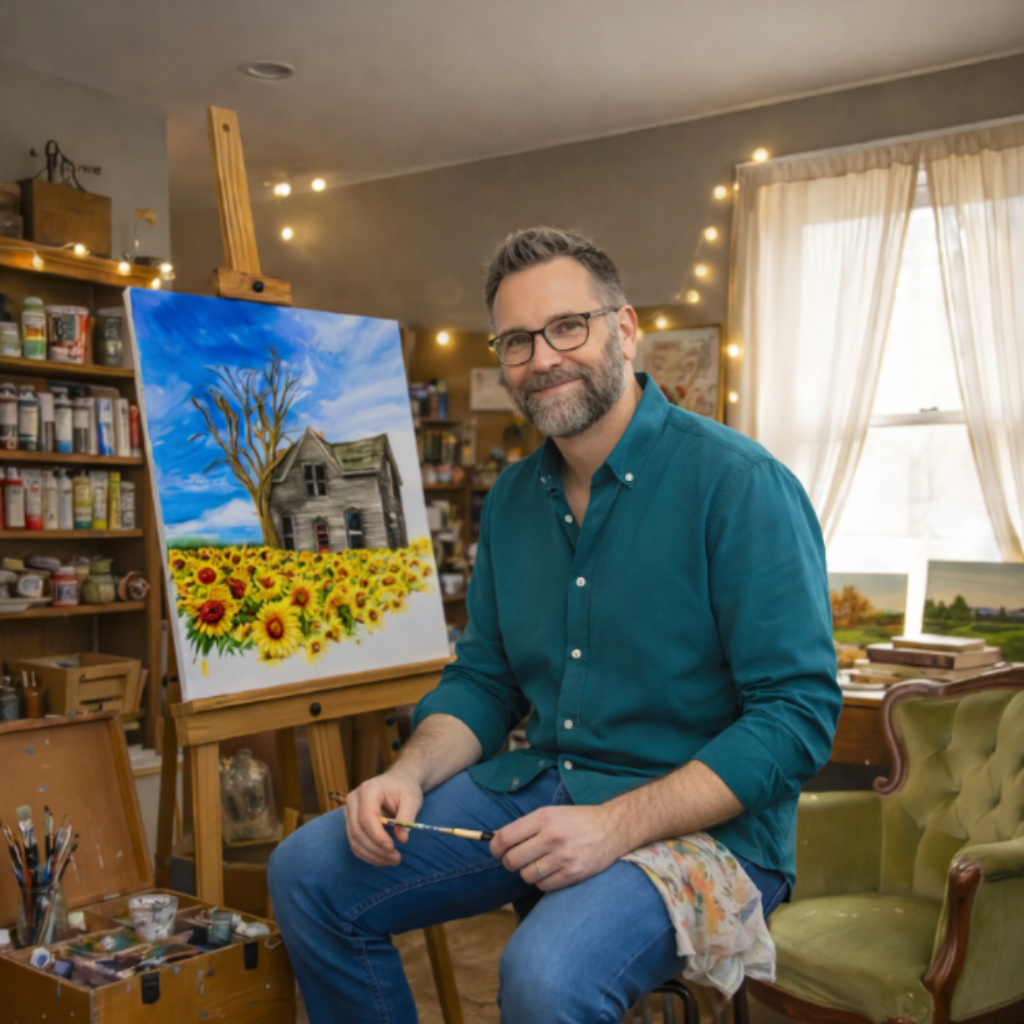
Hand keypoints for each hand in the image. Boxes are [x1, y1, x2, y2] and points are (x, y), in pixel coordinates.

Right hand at [345, 770, 423, 866]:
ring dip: (372, 854)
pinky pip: (355, 843)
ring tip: (393, 860)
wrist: (398, 782)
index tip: (392, 848)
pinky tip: (383, 858)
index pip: (366, 816)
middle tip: (396, 858)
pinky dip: (368, 854)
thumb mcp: (412, 799)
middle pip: (358, 831)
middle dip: (376, 849)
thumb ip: (407, 817)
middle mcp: (354, 800)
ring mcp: (349, 812)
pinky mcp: (351, 823)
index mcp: (368, 790)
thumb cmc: (405, 789)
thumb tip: (402, 838)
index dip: (377, 835)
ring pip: (354, 840)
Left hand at [489, 805, 627, 891]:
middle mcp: (552, 836)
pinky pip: (544, 886)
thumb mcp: (551, 813)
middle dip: (509, 862)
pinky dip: (542, 882)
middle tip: (516, 860)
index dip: (495, 847)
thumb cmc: (577, 820)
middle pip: (512, 860)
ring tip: (537, 864)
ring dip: (527, 873)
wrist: (612, 828)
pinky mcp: (574, 873)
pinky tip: (550, 871)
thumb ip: (526, 826)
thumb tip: (498, 841)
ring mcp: (563, 857)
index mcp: (543, 817)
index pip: (505, 838)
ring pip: (526, 876)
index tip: (497, 850)